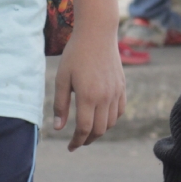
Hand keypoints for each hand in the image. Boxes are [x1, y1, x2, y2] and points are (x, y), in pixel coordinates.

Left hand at [52, 26, 125, 150]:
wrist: (98, 34)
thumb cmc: (75, 54)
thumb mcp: (62, 78)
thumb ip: (60, 105)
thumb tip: (58, 128)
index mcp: (88, 96)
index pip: (84, 129)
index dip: (77, 141)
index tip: (70, 147)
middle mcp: (105, 97)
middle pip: (99, 129)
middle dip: (87, 139)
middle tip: (77, 142)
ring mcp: (116, 92)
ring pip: (111, 122)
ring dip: (99, 131)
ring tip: (88, 131)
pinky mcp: (122, 86)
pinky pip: (120, 110)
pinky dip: (111, 119)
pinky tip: (102, 118)